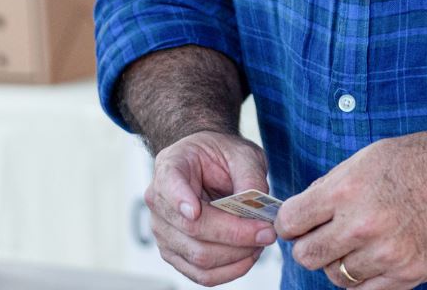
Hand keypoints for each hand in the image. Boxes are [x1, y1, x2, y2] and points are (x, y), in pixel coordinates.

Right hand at [144, 130, 275, 285]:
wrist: (208, 164)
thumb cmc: (221, 156)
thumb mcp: (242, 153)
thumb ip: (250, 176)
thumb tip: (258, 209)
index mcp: (171, 165)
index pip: (169, 184)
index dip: (179, 199)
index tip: (195, 211)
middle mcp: (159, 201)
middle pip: (192, 229)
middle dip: (235, 234)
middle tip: (267, 231)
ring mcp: (164, 231)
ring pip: (198, 257)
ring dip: (236, 255)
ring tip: (261, 242)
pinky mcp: (175, 254)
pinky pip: (201, 274)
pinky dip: (229, 270)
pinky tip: (249, 256)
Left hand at [277, 131, 426, 289]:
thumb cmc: (422, 160)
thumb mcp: (369, 157)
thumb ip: (331, 186)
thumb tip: (302, 212)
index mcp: (347, 190)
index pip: (290, 222)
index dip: (289, 223)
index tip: (296, 223)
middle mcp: (363, 225)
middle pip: (307, 255)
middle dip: (309, 245)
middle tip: (323, 235)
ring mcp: (387, 254)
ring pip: (335, 276)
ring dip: (338, 262)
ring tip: (356, 243)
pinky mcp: (408, 275)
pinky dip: (362, 278)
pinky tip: (373, 257)